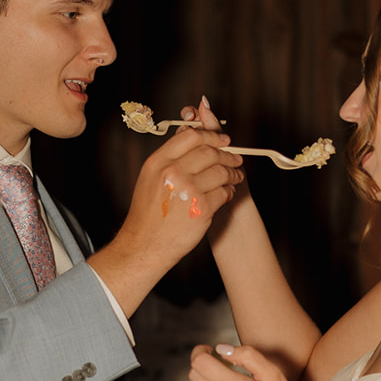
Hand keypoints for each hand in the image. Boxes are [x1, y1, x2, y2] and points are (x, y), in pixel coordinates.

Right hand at [88, 97, 242, 317]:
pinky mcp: (201, 208)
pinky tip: (228, 193)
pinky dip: (229, 192)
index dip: (211, 135)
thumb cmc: (149, 214)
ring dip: (233, 173)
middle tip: (236, 159)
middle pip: (210, 152)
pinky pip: (224, 193)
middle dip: (227, 154)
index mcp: (158, 162)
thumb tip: (194, 139)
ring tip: (236, 176)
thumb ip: (170, 158)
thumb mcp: (150, 178)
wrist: (144, 245)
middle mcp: (172, 173)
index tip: (223, 139)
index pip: (191, 136)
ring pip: (221, 172)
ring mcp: (188, 190)